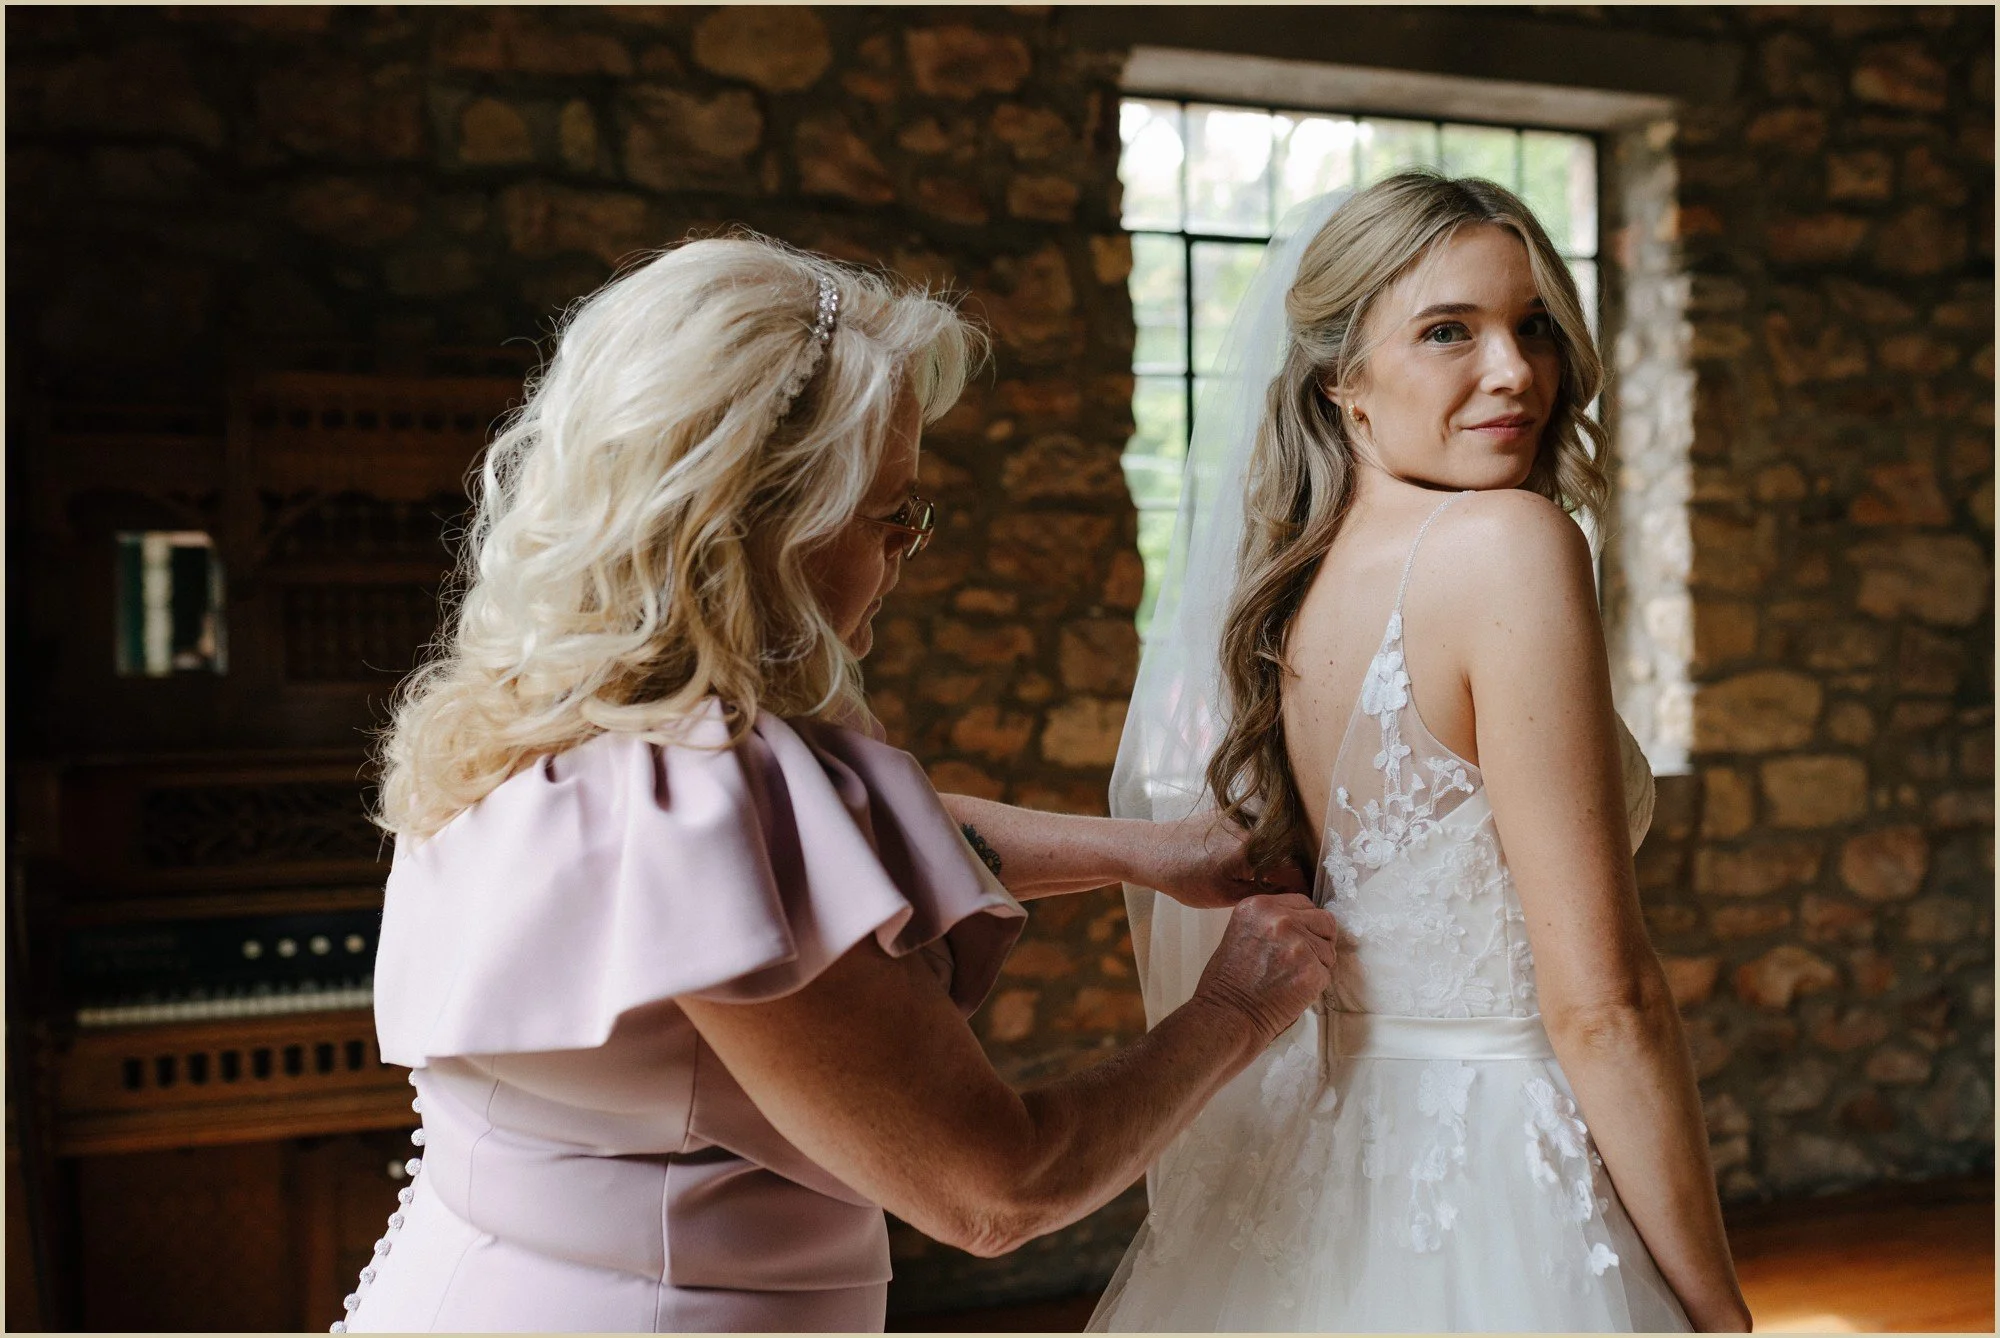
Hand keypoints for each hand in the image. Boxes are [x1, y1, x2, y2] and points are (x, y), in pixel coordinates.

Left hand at [1136, 810, 1309, 908]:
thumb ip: (1264, 896)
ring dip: (1269, 862)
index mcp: (1253, 849)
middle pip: (1287, 856)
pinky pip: (1256, 833)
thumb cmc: (1183, 878)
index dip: (1299, 892)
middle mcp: (1254, 827)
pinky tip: (1236, 863)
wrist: (1152, 851)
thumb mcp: (1226, 897)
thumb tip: (1292, 899)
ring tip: (1251, 880)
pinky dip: (1255, 849)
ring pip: (1272, 845)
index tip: (1294, 905)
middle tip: (1272, 896)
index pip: (1295, 872)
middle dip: (1284, 877)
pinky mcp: (1232, 812)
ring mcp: (1243, 816)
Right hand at [1188, 893, 1336, 1046]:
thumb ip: (1270, 921)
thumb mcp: (1242, 932)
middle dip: (1317, 940)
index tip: (1296, 939)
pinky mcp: (1311, 970)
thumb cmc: (1229, 981)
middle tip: (1298, 960)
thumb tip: (1302, 921)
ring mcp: (1298, 944)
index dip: (1304, 923)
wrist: (1226, 1014)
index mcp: (1259, 906)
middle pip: (1324, 920)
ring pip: (1329, 949)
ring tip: (1289, 977)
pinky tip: (1292, 990)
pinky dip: (1314, 985)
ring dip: (1316, 964)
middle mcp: (1280, 919)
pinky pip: (1327, 973)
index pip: (1303, 903)